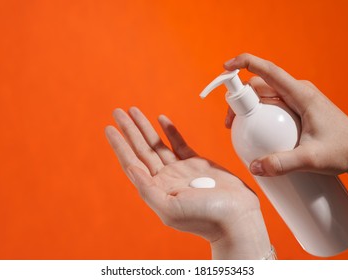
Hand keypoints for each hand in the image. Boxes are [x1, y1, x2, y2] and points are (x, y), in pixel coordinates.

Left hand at [105, 107, 270, 258]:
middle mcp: (165, 178)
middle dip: (129, 130)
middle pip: (142, 149)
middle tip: (117, 112)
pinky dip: (170, 131)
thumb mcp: (170, 208)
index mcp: (156, 189)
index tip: (110, 128)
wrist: (237, 217)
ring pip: (158, 144)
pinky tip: (161, 119)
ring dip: (145, 127)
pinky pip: (179, 143)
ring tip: (133, 111)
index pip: (132, 162)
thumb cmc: (206, 217)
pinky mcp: (197, 163)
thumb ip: (148, 189)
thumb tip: (130, 168)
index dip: (119, 145)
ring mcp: (180, 170)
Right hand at [224, 53, 347, 194]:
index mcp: (302, 94)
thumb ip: (282, 164)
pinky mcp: (297, 109)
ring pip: (265, 95)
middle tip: (230, 124)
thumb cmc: (343, 151)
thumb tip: (254, 166)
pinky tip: (256, 130)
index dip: (245, 63)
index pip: (269, 71)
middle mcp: (298, 92)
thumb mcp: (311, 159)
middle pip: (260, 85)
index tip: (226, 66)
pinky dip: (258, 113)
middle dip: (239, 99)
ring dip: (247, 107)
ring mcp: (298, 100)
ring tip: (239, 129)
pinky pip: (272, 105)